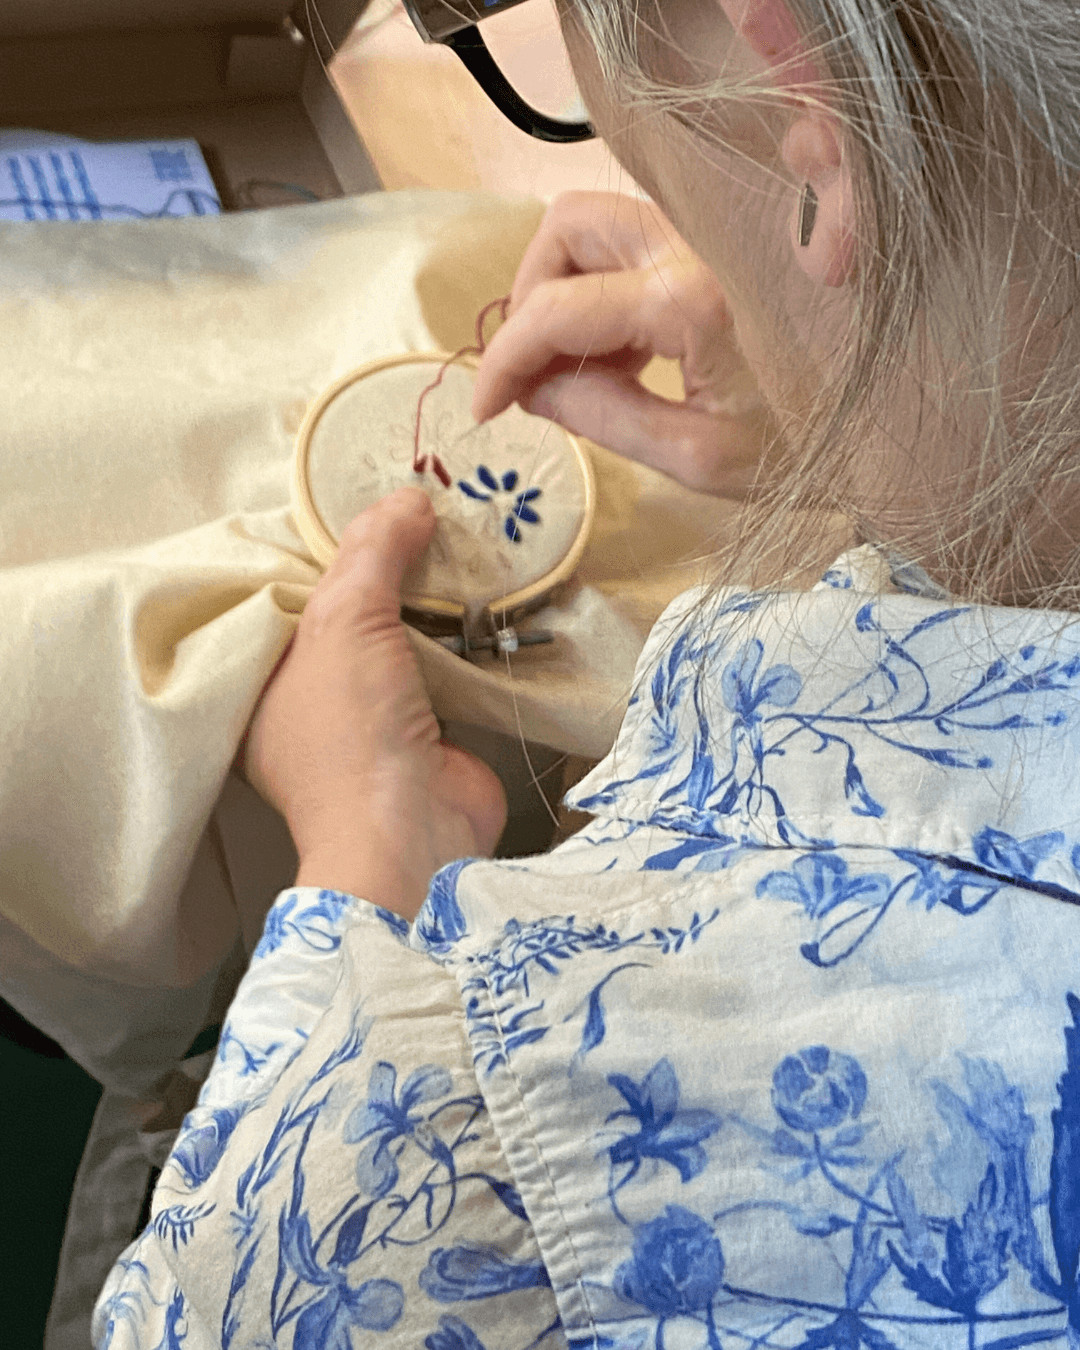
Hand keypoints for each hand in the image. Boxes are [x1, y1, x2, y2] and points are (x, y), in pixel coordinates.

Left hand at [241, 488, 505, 929]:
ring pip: (400, 639)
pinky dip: (465, 636)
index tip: (352, 498)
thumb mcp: (345, 621)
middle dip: (382, 569)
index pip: (286, 598)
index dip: (317, 549)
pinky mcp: (431, 731)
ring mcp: (375, 720)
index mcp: (264, 680)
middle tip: (414, 507)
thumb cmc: (350, 731)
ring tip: (455, 535)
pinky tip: (485, 591)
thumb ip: (372, 552)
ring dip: (429, 600)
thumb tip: (409, 496)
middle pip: (348, 615)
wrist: (413, 832)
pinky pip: (445, 668)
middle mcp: (313, 701)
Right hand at [472, 190, 775, 497]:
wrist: (888, 427)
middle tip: (535, 371)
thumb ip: (600, 417)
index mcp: (689, 301)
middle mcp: (696, 245)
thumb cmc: (803, 451)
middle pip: (568, 226)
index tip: (486, 407)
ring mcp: (711, 236)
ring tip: (584, 367)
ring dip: (564, 286)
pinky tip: (626, 354)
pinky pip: (634, 242)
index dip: (504, 360)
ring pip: (598, 222)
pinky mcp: (721, 245)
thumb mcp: (694, 455)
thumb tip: (530, 392)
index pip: (555, 311)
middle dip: (530, 297)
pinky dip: (604, 287)